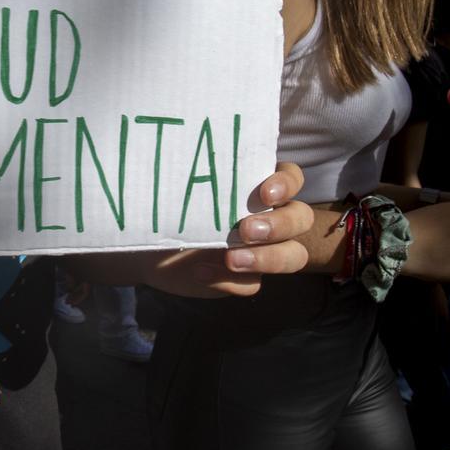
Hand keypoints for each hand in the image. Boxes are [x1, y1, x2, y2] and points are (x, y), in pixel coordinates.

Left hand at [141, 163, 312, 297]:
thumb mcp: (183, 193)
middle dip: (280, 225)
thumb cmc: (171, 209)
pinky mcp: (246, 278)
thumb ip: (200, 183)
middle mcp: (269, 217)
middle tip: (246, 230)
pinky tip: (201, 271)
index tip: (264, 194)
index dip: (287, 184)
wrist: (148, 249)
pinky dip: (230, 280)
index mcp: (260, 187)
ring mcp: (262, 250)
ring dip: (268, 258)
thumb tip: (194, 165)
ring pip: (294, 255)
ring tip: (231, 259)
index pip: (293, 178)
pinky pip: (253, 284)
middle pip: (301, 218)